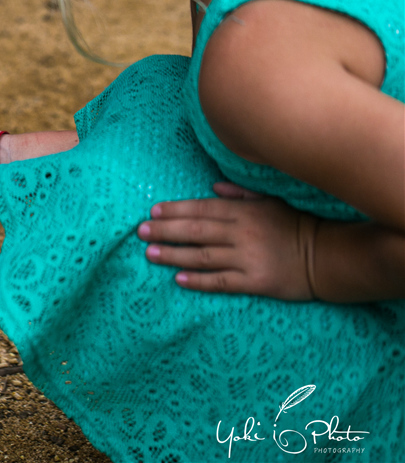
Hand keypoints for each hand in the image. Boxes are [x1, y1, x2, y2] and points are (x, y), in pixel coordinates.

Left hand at [138, 182, 318, 300]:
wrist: (328, 257)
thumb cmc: (296, 226)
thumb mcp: (270, 202)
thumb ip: (240, 194)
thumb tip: (213, 187)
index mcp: (244, 212)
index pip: (201, 209)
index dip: (175, 210)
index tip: (153, 212)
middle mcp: (242, 233)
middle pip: (196, 231)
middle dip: (165, 231)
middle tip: (141, 232)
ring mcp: (248, 259)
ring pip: (203, 256)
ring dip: (174, 255)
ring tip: (150, 254)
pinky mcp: (256, 282)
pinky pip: (221, 282)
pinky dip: (199, 280)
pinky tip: (178, 279)